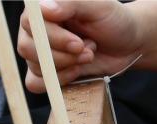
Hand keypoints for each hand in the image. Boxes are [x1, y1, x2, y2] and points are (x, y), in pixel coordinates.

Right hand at [17, 0, 140, 92]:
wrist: (128, 44)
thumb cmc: (113, 20)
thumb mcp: (98, 5)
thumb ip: (70, 3)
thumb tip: (44, 8)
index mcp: (43, 9)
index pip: (29, 24)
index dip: (52, 37)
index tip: (78, 43)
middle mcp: (37, 29)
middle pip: (27, 48)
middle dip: (62, 56)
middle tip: (87, 50)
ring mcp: (41, 51)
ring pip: (35, 67)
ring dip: (66, 67)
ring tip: (87, 55)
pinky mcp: (49, 71)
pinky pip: (35, 83)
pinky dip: (57, 82)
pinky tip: (76, 71)